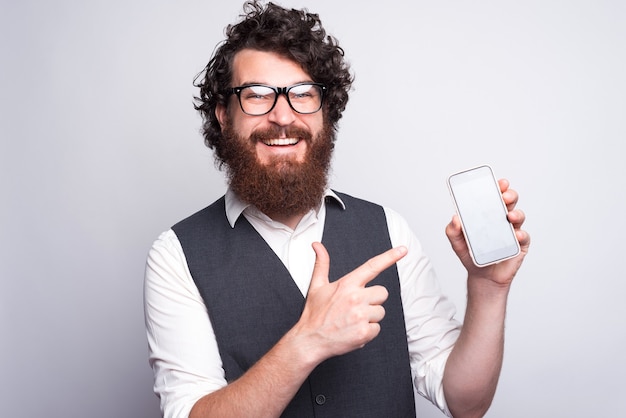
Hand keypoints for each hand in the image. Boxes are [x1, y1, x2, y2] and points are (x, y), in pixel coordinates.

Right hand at [293, 242, 406, 362]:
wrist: (310, 340)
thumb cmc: (315, 314)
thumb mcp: (317, 286)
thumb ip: (322, 264)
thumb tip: (317, 246)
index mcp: (347, 284)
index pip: (372, 266)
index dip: (390, 257)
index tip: (403, 249)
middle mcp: (356, 298)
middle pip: (382, 293)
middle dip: (373, 300)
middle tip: (355, 307)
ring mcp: (361, 316)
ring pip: (380, 312)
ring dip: (370, 317)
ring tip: (352, 320)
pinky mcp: (364, 332)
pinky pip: (377, 329)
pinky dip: (367, 332)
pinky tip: (353, 330)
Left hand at [445, 178, 530, 285]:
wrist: (482, 276)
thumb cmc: (472, 255)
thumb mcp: (457, 243)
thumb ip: (452, 231)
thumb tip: (455, 218)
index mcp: (487, 214)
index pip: (494, 196)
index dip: (498, 187)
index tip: (498, 182)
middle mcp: (501, 219)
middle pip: (510, 201)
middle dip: (508, 195)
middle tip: (503, 196)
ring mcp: (512, 231)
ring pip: (519, 216)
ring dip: (515, 213)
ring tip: (509, 215)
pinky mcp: (520, 244)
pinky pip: (524, 237)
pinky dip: (521, 234)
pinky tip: (516, 235)